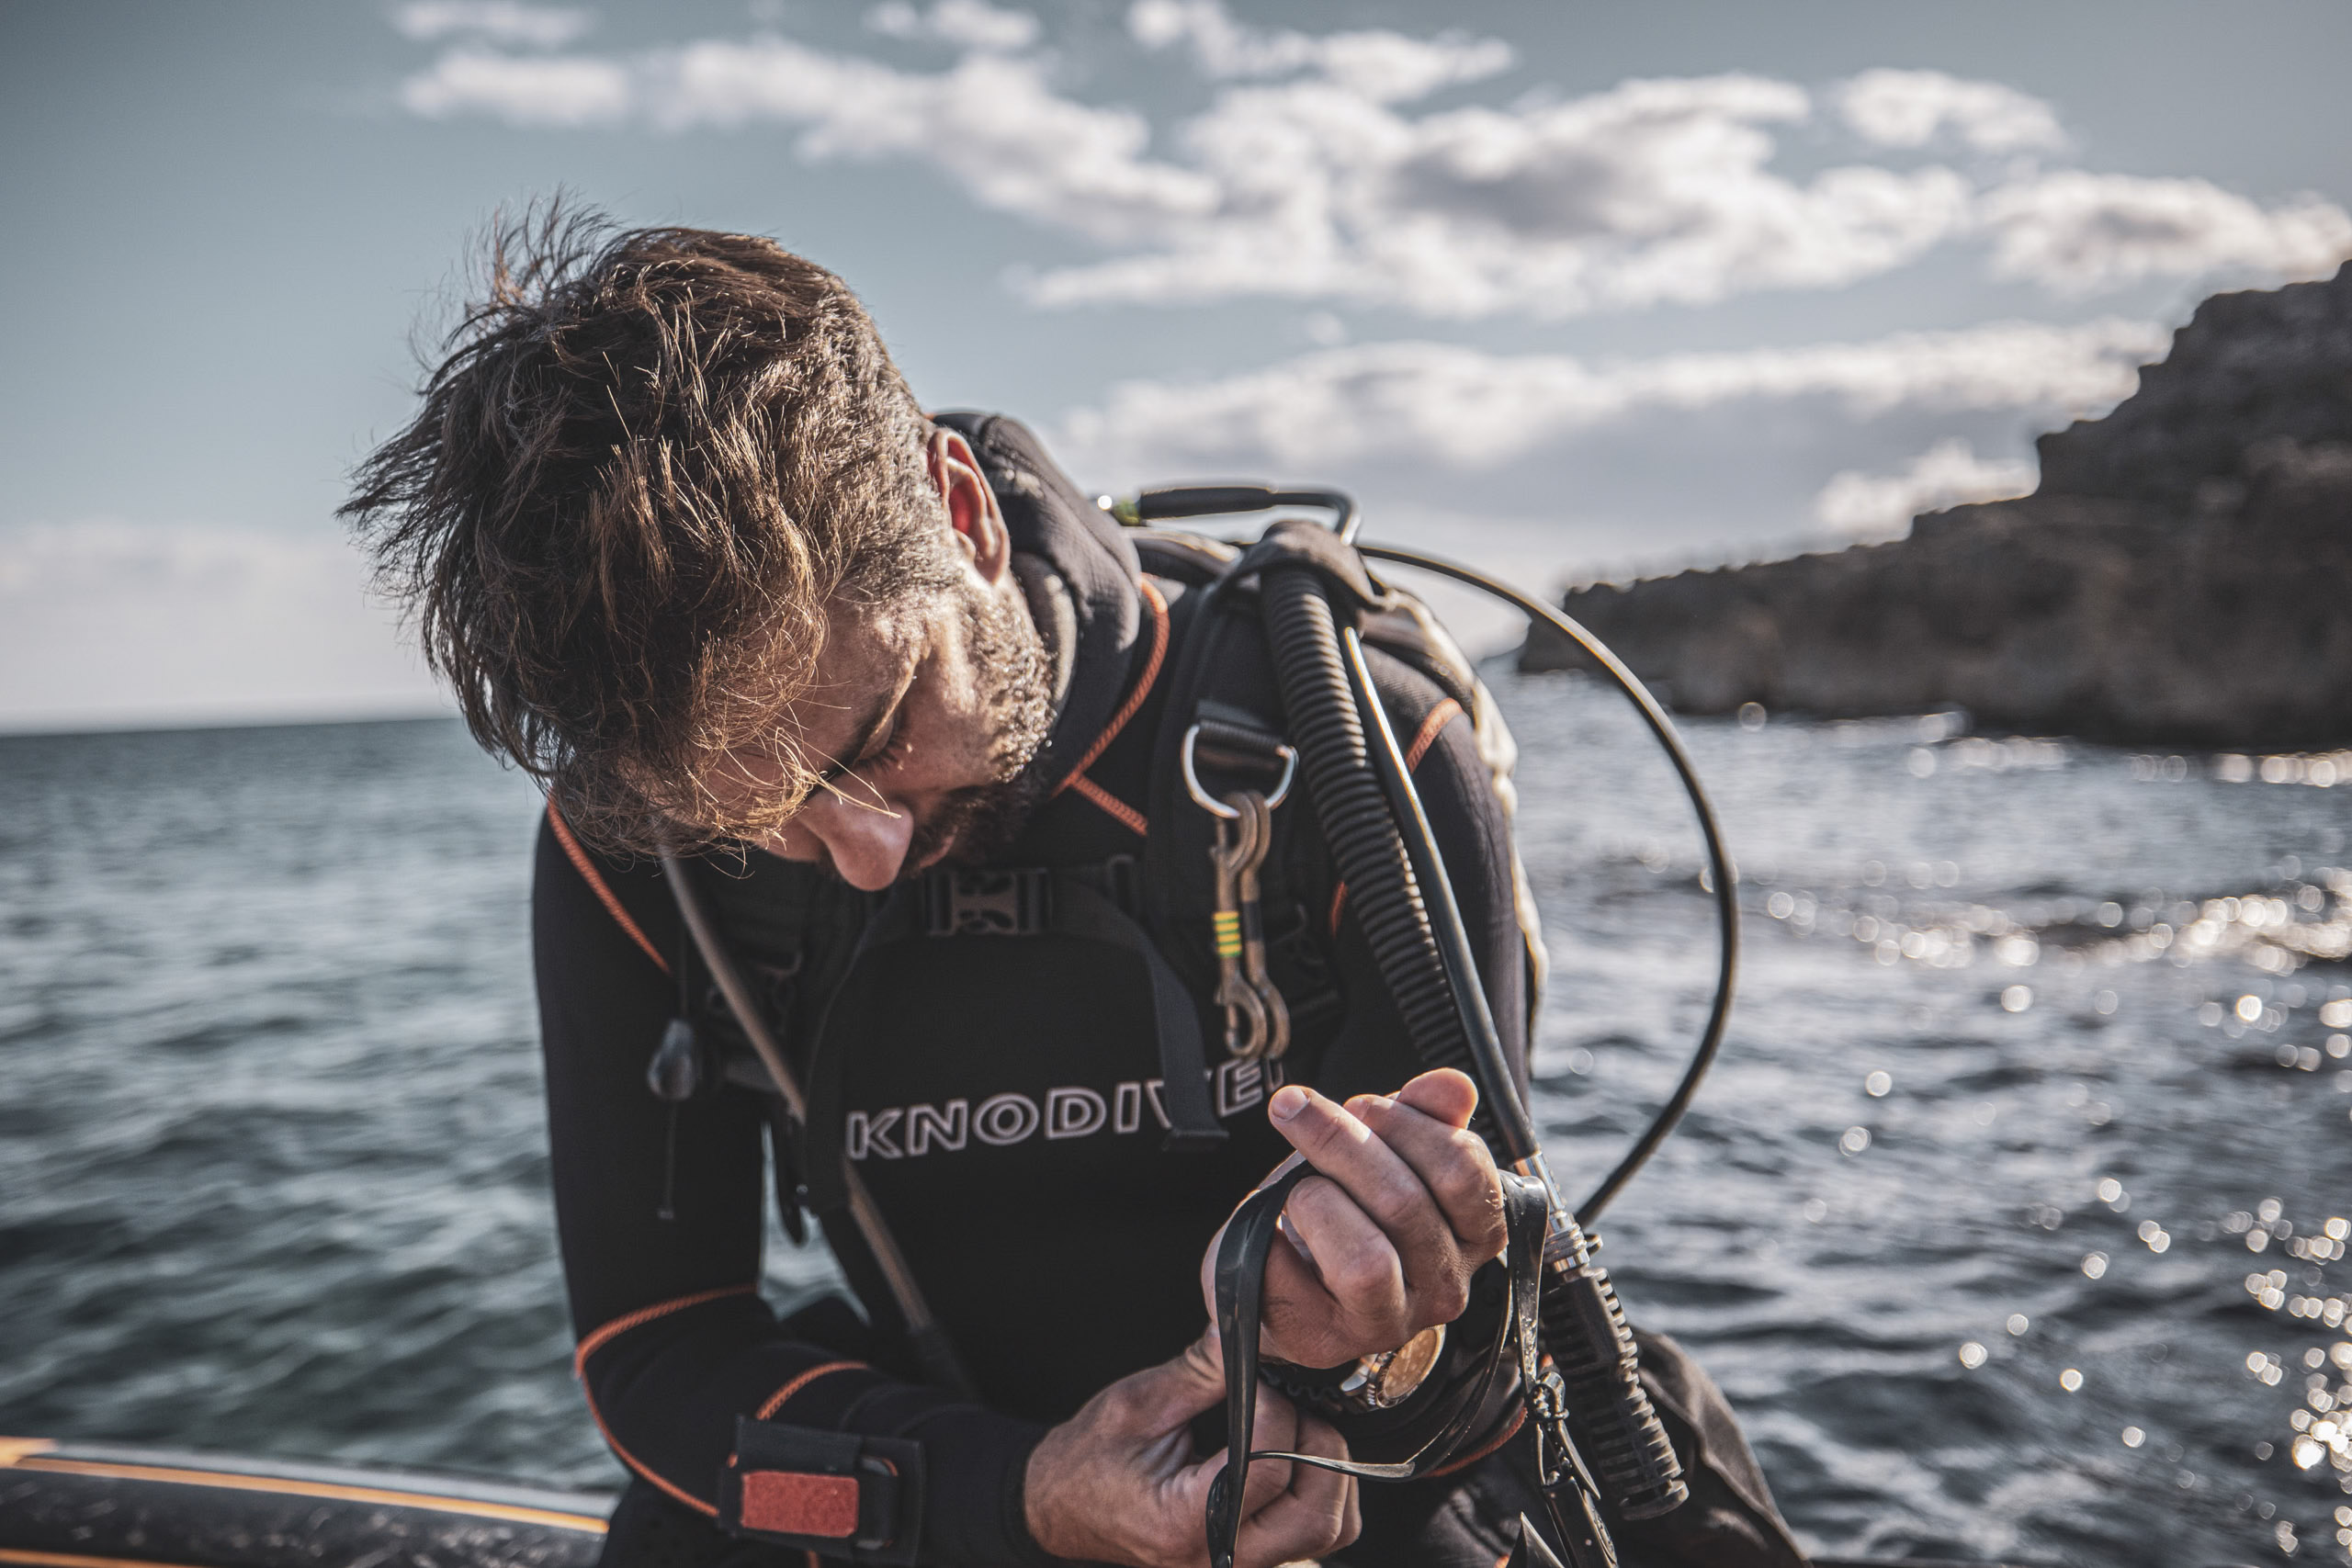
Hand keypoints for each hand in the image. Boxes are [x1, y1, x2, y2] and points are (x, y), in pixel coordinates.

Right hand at [1023, 1331, 1358, 1566]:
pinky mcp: (1251, 1557)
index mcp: (1183, 1522)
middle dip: (1315, 1444)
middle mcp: (1218, 1557)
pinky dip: (1318, 1490)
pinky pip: (1314, 1533)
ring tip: (1288, 1429)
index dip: (1276, 1412)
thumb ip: (1204, 1369)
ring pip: (1328, 1529)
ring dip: (1325, 1470)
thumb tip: (1252, 1328)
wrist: (1061, 1504)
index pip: (1268, 1470)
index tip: (1256, 1382)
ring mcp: (1238, 1564)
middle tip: (1285, 1406)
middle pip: (1315, 1514)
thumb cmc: (1090, 1458)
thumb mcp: (1139, 1403)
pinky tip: (1288, 1454)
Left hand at [1203, 1068, 1506, 1370]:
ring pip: (1365, 1260)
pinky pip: (1291, 1278)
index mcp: (1473, 1234)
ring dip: (1316, 1200)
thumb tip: (1453, 1087)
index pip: (1465, 1173)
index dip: (1407, 1126)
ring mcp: (1387, 1322)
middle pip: (1404, 1204)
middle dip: (1340, 1143)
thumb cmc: (1339, 1208)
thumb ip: (1423, 1115)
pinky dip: (1267, 1237)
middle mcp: (1444, 1288)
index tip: (1361, 1105)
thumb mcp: (1381, 1150)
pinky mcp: (1323, 1341)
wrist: (1276, 1274)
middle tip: (1298, 1113)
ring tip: (1297, 1191)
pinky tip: (1271, 1229)